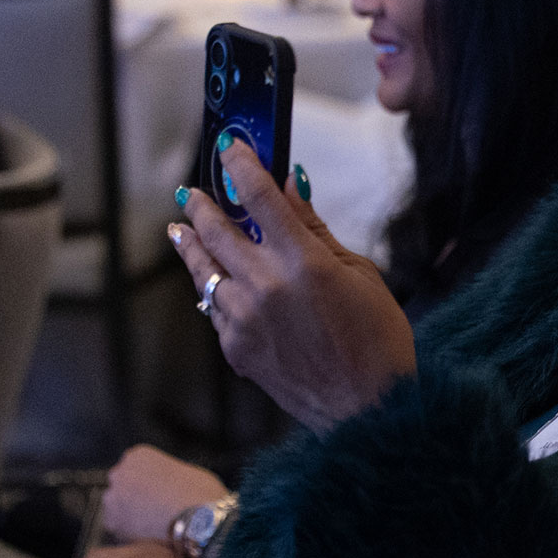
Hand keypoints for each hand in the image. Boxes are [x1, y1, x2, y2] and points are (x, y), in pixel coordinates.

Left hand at [101, 444, 230, 541]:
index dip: (150, 480)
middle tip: (156, 509)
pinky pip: (119, 528)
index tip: (161, 491)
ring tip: (155, 526)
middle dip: (135, 495)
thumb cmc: (202, 495)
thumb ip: (168, 475)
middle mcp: (120, 473)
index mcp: (139, 455)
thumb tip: (167, 485)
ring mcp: (113, 499)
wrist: (200, 523)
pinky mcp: (112, 523)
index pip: (136, 465)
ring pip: (118, 507)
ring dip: (130, 514)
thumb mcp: (189, 472)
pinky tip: (151, 536)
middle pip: (123, 484)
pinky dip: (131, 533)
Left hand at [170, 140, 415, 431]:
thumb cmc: (378, 341)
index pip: (260, 196)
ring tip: (179, 228)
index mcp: (305, 261)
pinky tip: (208, 281)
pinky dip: (210, 288)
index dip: (241, 165)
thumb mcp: (362, 275)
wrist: (367, 408)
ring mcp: (244, 318)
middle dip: (203, 205)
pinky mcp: (234, 346)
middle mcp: (266, 285)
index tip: (229, 148)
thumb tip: (292, 189)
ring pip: (204, 269)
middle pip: (218, 229)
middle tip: (193, 192)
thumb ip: (318, 231)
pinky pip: (213, 307)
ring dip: (191, 244)